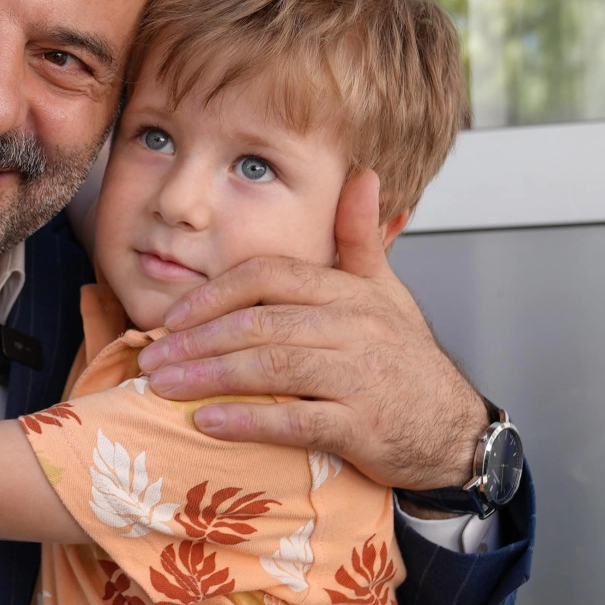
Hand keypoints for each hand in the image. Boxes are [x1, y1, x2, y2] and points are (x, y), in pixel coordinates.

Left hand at [136, 171, 487, 492]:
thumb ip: (359, 238)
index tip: (171, 317)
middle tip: (149, 356)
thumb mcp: (385, 292)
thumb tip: (360, 175)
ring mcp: (358, 378)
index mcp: (348, 292)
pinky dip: (247, 420)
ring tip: (161, 387)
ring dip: (208, 377)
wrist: (455, 430)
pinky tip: (206, 421)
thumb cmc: (404, 359)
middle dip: (196, 339)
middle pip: (259, 322)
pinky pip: (296, 421)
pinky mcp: (362, 428)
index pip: (268, 276)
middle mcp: (353, 328)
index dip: (212, 294)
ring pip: (270, 367)